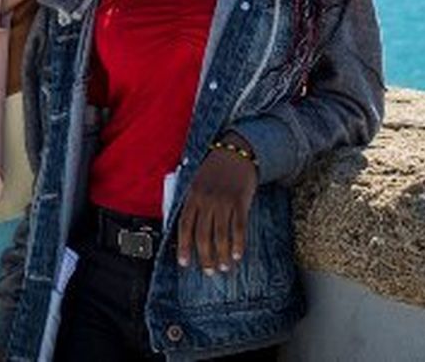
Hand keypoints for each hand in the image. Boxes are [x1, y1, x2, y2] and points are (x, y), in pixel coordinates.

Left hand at [175, 134, 257, 273]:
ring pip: (221, 234)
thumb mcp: (198, 183)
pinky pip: (239, 227)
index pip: (185, 225)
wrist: (237, 153)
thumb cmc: (215, 171)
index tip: (184, 263)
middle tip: (209, 271)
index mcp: (192, 195)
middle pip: (203, 234)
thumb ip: (193, 204)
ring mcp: (223, 200)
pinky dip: (238, 244)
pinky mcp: (240, 201)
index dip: (183, 246)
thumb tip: (188, 231)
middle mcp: (206, 199)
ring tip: (224, 267)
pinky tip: (238, 255)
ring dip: (222, 255)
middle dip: (205, 256)